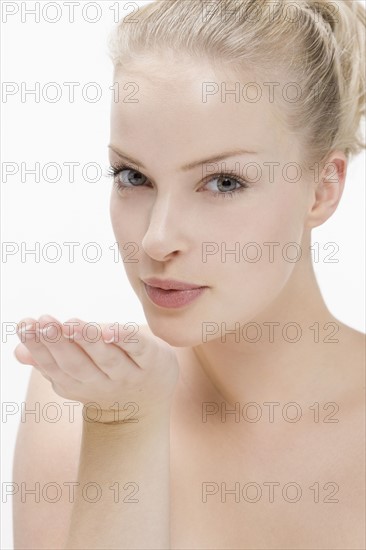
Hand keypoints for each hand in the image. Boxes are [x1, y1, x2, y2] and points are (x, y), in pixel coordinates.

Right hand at [14, 315, 179, 422]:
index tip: (25, 325)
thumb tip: (18, 352)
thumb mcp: (75, 372)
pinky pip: (139, 349)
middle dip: (59, 343)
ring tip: (72, 323)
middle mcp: (102, 383)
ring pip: (108, 359)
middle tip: (43, 321)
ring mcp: (129, 374)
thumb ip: (49, 360)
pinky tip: (110, 328)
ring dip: (89, 341)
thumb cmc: (104, 375)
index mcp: (78, 384)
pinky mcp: (153, 360)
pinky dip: (125, 339)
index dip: (39, 348)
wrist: (149, 400)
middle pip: (77, 365)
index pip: (55, 367)